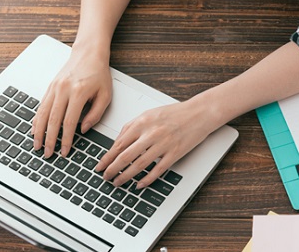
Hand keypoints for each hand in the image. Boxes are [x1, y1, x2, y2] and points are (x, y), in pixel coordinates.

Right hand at [32, 47, 112, 158]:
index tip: (65, 151)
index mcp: (79, 92)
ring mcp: (55, 88)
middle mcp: (64, 90)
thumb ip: (96, 114)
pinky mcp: (50, 86)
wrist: (88, 53)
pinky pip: (41, 106)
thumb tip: (83, 129)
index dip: (66, 139)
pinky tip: (35, 129)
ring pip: (43, 113)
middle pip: (53, 120)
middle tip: (48, 153)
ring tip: (37, 145)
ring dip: (39, 131)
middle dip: (49, 139)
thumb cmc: (99, 73)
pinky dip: (37, 119)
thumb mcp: (105, 94)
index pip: (70, 121)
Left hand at [95, 99, 216, 188]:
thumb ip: (132, 127)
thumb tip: (117, 142)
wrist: (199, 113)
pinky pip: (157, 170)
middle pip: (125, 156)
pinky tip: (139, 184)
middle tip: (106, 177)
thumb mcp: (149, 114)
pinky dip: (146, 180)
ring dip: (125, 176)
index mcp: (142, 122)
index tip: (100, 166)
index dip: (107, 158)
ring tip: (118, 182)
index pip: (119, 144)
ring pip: (139, 165)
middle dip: (112, 169)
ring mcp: (163, 144)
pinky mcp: (174, 153)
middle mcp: (151, 133)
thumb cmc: (174, 113)